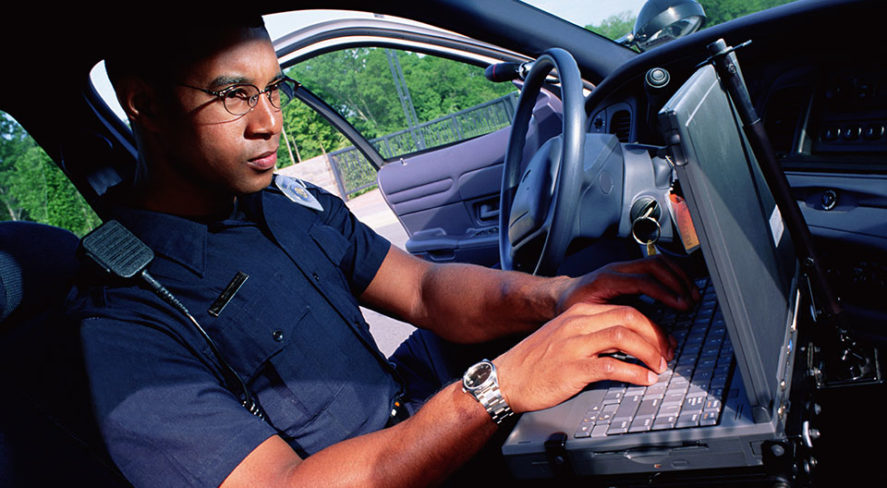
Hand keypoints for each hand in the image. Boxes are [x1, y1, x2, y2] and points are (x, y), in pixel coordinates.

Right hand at [493, 302, 672, 413]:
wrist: (506, 379)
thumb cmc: (535, 362)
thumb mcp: (564, 336)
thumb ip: (591, 334)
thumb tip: (626, 343)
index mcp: (578, 314)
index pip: (624, 309)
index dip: (651, 325)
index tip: (662, 341)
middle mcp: (578, 324)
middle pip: (629, 317)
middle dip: (656, 335)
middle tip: (667, 353)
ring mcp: (574, 345)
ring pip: (624, 337)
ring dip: (649, 353)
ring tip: (659, 367)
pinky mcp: (572, 368)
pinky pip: (612, 366)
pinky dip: (634, 373)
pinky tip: (644, 380)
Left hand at [557, 255, 699, 312]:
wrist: (563, 296)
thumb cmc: (574, 309)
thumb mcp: (590, 318)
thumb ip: (614, 323)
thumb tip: (639, 336)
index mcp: (606, 280)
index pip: (644, 281)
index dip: (666, 293)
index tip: (682, 305)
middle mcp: (616, 269)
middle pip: (654, 267)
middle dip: (677, 283)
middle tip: (691, 301)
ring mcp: (623, 266)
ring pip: (658, 262)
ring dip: (678, 276)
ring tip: (692, 294)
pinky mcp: (629, 269)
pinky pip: (655, 265)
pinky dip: (672, 274)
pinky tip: (681, 286)